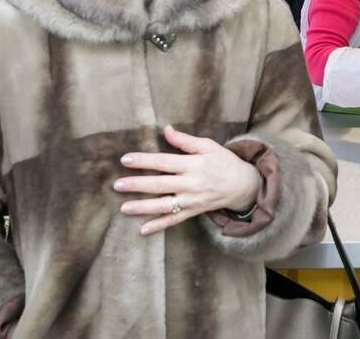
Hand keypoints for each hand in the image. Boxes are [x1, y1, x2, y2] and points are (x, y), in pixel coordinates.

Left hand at [114, 125, 261, 235]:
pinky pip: (174, 220)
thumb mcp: (208, 146)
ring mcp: (192, 200)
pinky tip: (143, 230)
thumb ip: (185, 141)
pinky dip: (159, 226)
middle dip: (137, 185)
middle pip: (160, 185)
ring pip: (164, 205)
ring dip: (143, 208)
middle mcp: (191, 184)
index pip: (164, 162)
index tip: (125, 159)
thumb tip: (166, 130)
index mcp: (194, 165)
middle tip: (117, 185)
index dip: (144, 161)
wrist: (242, 185)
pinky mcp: (193, 211)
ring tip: (124, 208)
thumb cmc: (224, 162)